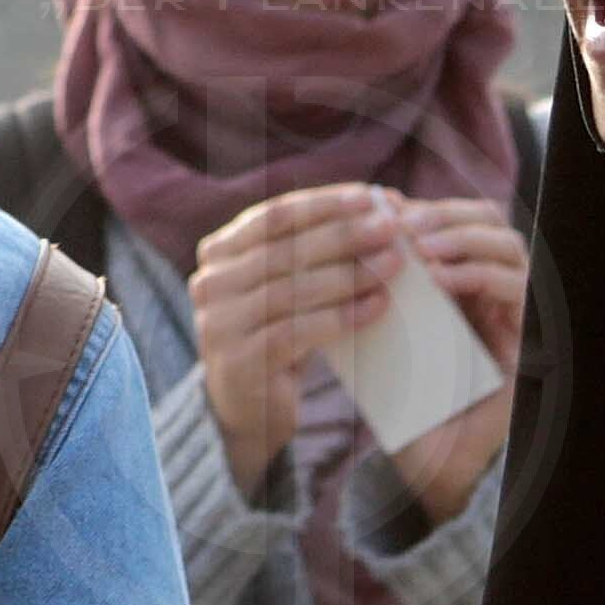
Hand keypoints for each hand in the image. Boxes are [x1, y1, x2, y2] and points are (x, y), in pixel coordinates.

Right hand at [183, 184, 399, 498]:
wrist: (248, 408)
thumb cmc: (281, 332)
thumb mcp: (290, 284)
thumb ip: (319, 248)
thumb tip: (386, 203)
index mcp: (219, 251)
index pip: (273, 216)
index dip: (324, 204)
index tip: (371, 196)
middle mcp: (210, 282)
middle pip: (284, 249)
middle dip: (343, 234)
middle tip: (391, 228)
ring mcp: (219, 324)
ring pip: (291, 289)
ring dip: (348, 274)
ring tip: (393, 265)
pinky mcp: (240, 363)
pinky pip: (296, 333)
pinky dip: (341, 317)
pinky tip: (378, 307)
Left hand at [378, 196, 527, 522]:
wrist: (431, 460)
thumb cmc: (403, 393)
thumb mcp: (385, 328)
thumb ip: (377, 285)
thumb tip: (348, 233)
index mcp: (462, 280)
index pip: (455, 218)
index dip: (422, 206)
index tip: (381, 204)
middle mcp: (495, 288)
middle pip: (487, 219)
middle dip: (443, 214)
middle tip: (400, 222)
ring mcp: (516, 310)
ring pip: (507, 244)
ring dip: (461, 237)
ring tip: (418, 248)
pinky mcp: (530, 337)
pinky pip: (517, 287)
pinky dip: (478, 275)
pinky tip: (439, 281)